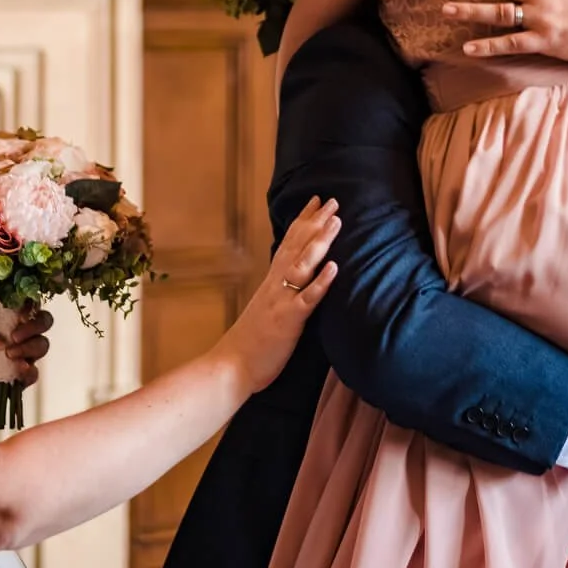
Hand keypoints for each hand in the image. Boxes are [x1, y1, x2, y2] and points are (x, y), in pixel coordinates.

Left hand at [0, 310, 54, 424]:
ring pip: (42, 345)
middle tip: (15, 336)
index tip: (21, 315)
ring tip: (9, 355)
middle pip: (43, 322)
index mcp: (6, 319)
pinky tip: (17, 369)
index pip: (28, 305)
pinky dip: (29, 370)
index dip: (31, 306)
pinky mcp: (22, 377)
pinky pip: (34, 373)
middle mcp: (18, 334)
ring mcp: (22, 355)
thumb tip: (4, 342)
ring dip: (29, 348)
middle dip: (35, 326)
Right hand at [214, 197, 340, 393]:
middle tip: (333, 201)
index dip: (303, 221)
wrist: (231, 366)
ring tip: (336, 222)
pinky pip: (307, 299)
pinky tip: (335, 268)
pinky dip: (321, 283)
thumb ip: (280, 292)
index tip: (316, 201)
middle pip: (298, 247)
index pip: (289, 244)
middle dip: (316, 223)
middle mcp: (276, 285)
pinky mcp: (289, 321)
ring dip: (320, 242)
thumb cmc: (251, 342)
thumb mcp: (267, 309)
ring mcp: (282, 301)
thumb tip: (293, 281)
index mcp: (272, 282)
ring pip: (303, 265)